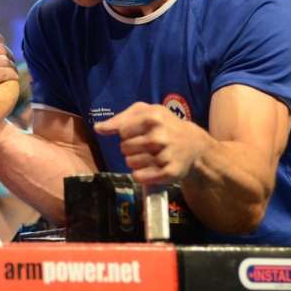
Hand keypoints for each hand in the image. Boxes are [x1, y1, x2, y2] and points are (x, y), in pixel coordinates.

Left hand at [93, 102, 208, 185]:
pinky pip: (139, 177)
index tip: (141, 132)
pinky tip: (151, 167)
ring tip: (150, 155)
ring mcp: (165, 156)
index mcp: (152, 117)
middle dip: (131, 147)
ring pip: (130, 163)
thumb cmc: (164, 125)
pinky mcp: (169, 173)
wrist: (193, 144)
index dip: (128, 133)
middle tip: (146, 145)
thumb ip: (119, 119)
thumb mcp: (144, 112)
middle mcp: (159, 136)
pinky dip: (141, 174)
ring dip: (136, 161)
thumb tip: (98, 128)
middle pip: (124, 148)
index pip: (122, 132)